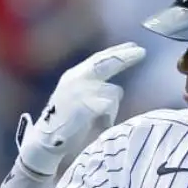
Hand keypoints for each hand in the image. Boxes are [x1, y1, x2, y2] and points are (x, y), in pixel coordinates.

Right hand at [16, 41, 145, 176]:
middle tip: (142, 52)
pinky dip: (110, 116)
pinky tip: (101, 125)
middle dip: (125, 56)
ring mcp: (81, 90)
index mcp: (73, 76)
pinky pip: (110, 105)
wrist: (46, 141)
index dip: (116, 51)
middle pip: (106, 62)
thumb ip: (92, 88)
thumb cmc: (64, 124)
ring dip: (113, 107)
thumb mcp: (76, 98)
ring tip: (102, 120)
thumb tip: (116, 86)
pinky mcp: (87, 105)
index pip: (98, 59)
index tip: (133, 46)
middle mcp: (76, 79)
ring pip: (114, 91)